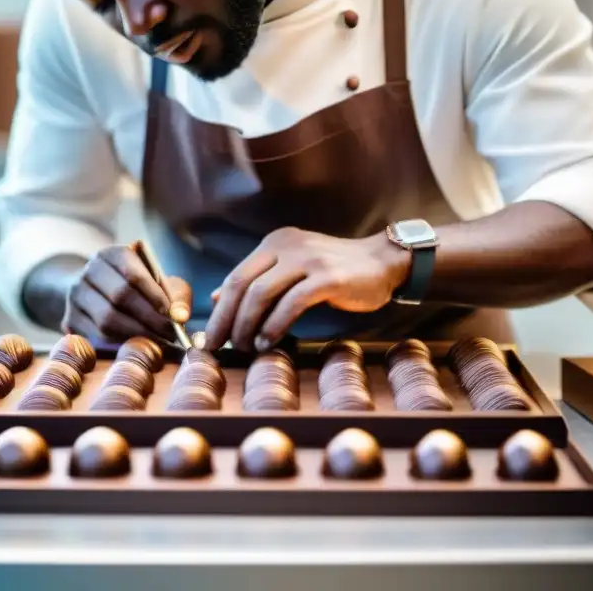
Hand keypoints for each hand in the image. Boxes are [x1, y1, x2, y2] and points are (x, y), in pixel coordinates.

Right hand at [61, 244, 190, 347]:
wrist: (101, 294)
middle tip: (170, 335)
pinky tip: (137, 349)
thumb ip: (176, 296)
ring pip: (106, 320)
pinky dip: (119, 347)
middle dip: (149, 319)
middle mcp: (90, 271)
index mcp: (112, 254)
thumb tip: (181, 317)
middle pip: (119, 297)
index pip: (133, 274)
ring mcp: (76, 295)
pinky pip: (95, 338)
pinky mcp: (68, 320)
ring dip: (136, 335)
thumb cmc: (141, 288)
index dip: (154, 296)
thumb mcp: (161, 283)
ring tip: (158, 344)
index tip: (173, 316)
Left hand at [204, 228, 411, 351]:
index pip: (235, 277)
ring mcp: (307, 259)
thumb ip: (257, 281)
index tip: (210, 337)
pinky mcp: (327, 277)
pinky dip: (274, 325)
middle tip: (219, 347)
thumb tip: (215, 297)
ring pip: (261, 293)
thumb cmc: (335, 271)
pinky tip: (268, 342)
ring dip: (247, 325)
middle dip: (226, 320)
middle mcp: (286, 246)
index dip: (219, 310)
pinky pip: (291, 303)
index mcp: (274, 243)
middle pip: (242, 284)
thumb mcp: (291, 269)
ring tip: (245, 348)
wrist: (382, 262)